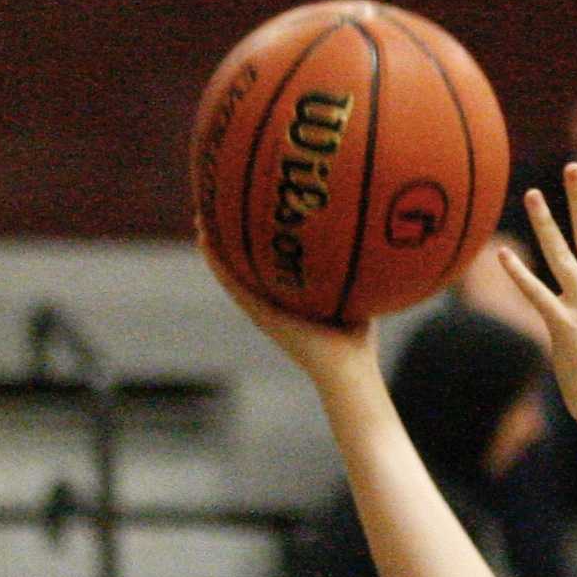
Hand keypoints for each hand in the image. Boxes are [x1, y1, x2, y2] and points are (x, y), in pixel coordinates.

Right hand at [193, 221, 379, 389]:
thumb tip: (375, 243)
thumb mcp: (359, 296)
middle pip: (245, 264)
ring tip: (201, 217)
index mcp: (291, 298)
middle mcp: (273, 302)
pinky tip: (205, 240)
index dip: (258, 241)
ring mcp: (263, 309)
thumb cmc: (358, 341)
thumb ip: (359, 272)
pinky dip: (218, 263)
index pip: (269, 265)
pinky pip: (233, 284)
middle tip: (219, 208)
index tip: (252, 213)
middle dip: (233, 237)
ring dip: (215, 245)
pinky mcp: (259, 315)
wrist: (347, 368)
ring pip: (231, 272)